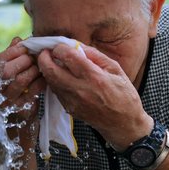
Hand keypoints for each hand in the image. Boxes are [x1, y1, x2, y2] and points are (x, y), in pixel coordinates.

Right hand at [0, 37, 46, 124]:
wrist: (12, 113)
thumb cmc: (9, 83)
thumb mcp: (6, 67)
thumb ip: (11, 53)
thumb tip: (18, 41)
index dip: (14, 51)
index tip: (25, 47)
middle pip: (8, 71)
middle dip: (24, 61)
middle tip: (33, 58)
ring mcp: (6, 99)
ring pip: (20, 81)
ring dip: (33, 71)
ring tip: (38, 67)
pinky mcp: (19, 108)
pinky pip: (32, 92)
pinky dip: (39, 82)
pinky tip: (42, 78)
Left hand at [36, 43, 152, 149]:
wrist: (123, 124)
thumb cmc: (124, 95)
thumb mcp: (115, 69)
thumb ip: (95, 55)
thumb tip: (77, 45)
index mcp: (94, 77)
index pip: (68, 57)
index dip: (60, 48)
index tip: (60, 45)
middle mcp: (80, 89)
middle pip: (51, 70)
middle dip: (44, 57)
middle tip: (46, 51)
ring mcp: (73, 101)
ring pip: (50, 81)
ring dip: (47, 69)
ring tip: (52, 62)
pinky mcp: (69, 108)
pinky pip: (56, 91)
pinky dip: (54, 81)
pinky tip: (61, 76)